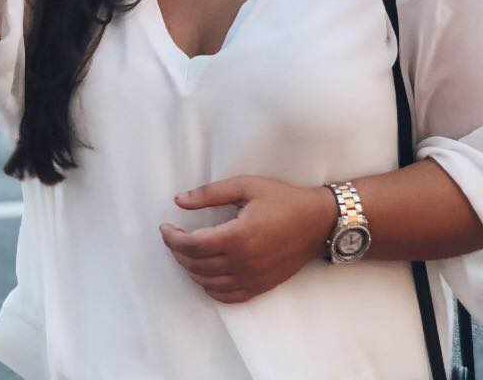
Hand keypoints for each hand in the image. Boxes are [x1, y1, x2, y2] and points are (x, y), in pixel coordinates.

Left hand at [159, 175, 335, 303]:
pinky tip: (205, 273)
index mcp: (237, 236)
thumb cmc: (282, 199)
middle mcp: (243, 262)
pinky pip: (226, 296)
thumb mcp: (246, 186)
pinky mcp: (259, 287)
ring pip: (207, 282)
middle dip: (177, 252)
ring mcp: (251, 278)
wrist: (317, 222)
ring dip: (190, 269)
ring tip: (186, 251)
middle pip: (195, 265)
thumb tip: (179, 200)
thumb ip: (210, 193)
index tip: (165, 227)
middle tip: (173, 236)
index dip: (172, 239)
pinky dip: (209, 287)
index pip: (191, 246)